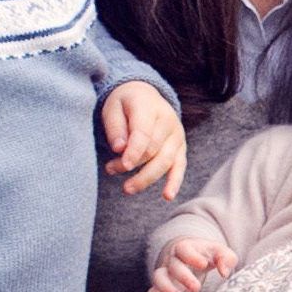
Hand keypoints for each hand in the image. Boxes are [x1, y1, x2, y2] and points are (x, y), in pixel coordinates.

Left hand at [103, 82, 186, 198]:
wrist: (145, 95)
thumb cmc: (125, 104)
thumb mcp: (112, 107)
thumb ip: (115, 127)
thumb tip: (119, 149)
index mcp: (149, 106)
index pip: (143, 133)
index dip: (134, 151)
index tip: (123, 165)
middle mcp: (168, 120)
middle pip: (152, 150)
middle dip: (132, 165)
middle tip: (110, 170)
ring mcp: (177, 135)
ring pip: (165, 162)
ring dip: (146, 178)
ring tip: (127, 189)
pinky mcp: (180, 148)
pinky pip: (180, 167)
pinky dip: (174, 182)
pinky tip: (167, 196)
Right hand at [143, 235, 237, 291]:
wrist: (192, 255)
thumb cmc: (208, 254)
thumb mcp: (220, 252)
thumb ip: (226, 258)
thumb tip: (224, 273)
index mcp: (186, 247)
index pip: (184, 249)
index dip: (192, 257)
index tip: (204, 264)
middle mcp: (172, 259)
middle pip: (173, 266)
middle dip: (183, 277)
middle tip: (196, 288)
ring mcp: (166, 272)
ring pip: (158, 278)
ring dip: (166, 288)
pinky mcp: (162, 286)